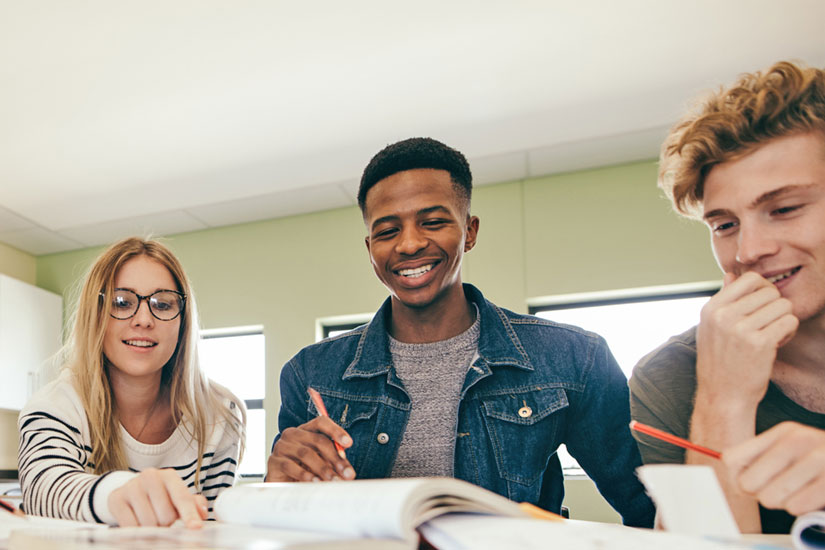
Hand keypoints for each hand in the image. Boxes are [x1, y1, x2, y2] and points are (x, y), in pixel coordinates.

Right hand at [108, 468, 206, 527]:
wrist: (131, 490)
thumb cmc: (161, 495)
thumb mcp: (177, 496)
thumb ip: (193, 504)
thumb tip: (202, 514)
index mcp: (169, 475)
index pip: (182, 498)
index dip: (189, 515)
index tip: (196, 528)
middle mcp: (150, 476)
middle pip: (165, 515)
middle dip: (167, 523)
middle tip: (163, 519)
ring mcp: (131, 487)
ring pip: (148, 523)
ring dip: (152, 528)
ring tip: (151, 519)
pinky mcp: (116, 499)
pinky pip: (130, 526)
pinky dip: (137, 530)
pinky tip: (138, 522)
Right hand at [265, 416, 354, 481]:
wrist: (282, 486)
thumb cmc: (305, 471)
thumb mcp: (322, 463)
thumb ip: (334, 462)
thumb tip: (349, 472)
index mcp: (306, 430)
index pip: (321, 422)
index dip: (335, 431)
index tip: (348, 443)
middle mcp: (292, 434)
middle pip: (317, 440)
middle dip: (335, 457)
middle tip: (347, 473)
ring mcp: (281, 446)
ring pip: (306, 453)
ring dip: (323, 469)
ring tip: (334, 481)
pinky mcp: (273, 462)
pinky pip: (290, 466)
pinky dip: (305, 475)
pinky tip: (315, 482)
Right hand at [695, 272, 797, 410]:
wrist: (722, 396)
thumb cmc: (719, 362)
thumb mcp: (710, 328)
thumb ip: (722, 302)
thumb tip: (731, 276)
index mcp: (711, 309)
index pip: (749, 279)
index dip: (763, 289)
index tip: (762, 305)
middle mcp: (724, 315)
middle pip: (769, 292)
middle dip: (775, 306)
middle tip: (769, 323)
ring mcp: (741, 329)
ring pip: (783, 305)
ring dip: (784, 319)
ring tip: (773, 333)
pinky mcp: (760, 343)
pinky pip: (789, 322)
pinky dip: (789, 332)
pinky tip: (778, 343)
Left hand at [723, 422, 824, 515]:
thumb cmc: (821, 465)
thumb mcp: (792, 453)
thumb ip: (761, 461)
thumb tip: (735, 480)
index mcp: (784, 432)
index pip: (732, 458)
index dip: (738, 478)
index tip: (752, 483)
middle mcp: (799, 440)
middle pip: (748, 482)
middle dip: (760, 494)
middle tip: (779, 491)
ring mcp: (818, 459)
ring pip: (770, 497)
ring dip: (783, 503)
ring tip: (799, 493)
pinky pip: (796, 507)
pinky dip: (801, 509)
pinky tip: (812, 498)